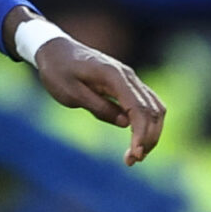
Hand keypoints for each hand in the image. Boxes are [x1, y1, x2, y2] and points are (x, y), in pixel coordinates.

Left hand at [32, 33, 166, 165]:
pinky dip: (147, 123)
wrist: (55, 50)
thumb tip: (125, 124)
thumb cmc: (58, 71)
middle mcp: (128, 76)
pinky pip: (147, 104)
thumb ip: (98, 107)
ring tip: (136, 155)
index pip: (138, 108)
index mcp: (113, 76)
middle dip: (148, 138)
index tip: (134, 156)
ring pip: (155, 108)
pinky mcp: (127, 84)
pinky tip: (138, 140)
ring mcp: (130, 79)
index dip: (141, 134)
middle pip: (153, 110)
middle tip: (132, 161)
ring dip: (151, 133)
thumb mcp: (71, 93)